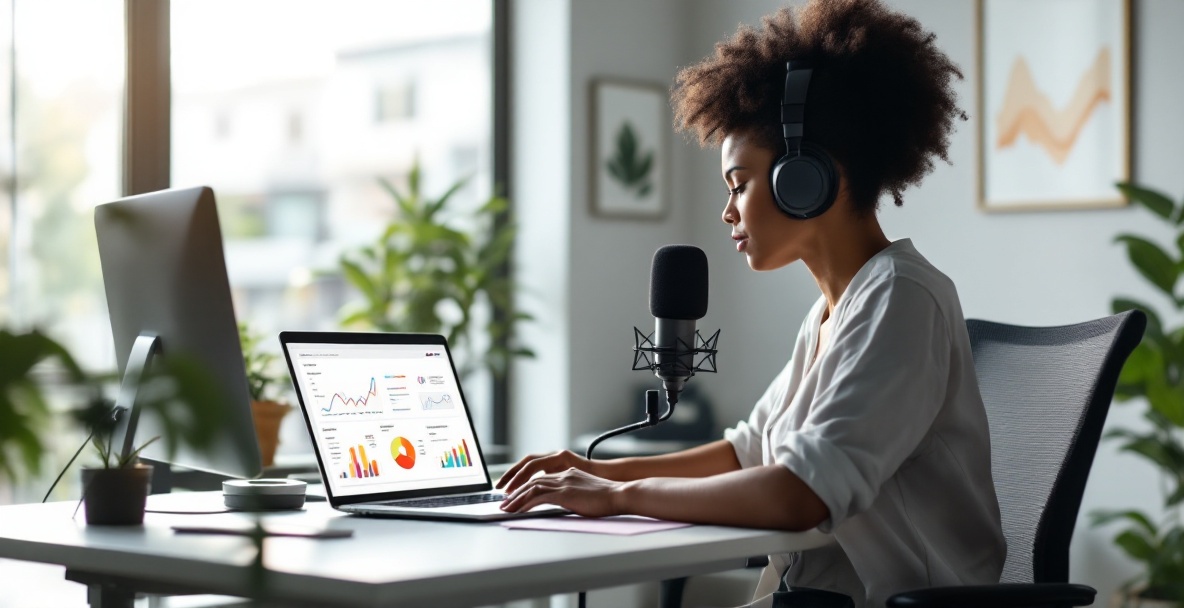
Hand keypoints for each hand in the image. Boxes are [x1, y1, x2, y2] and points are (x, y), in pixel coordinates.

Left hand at [499, 467, 624, 517]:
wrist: (619, 495)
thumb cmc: (607, 498)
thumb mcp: (585, 493)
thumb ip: (572, 494)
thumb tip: (563, 503)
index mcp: (568, 474)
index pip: (540, 478)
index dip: (525, 486)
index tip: (515, 495)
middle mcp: (563, 475)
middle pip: (532, 481)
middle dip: (515, 492)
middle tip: (503, 502)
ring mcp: (563, 482)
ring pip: (532, 488)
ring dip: (516, 499)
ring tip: (506, 508)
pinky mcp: (564, 493)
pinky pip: (539, 497)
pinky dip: (526, 503)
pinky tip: (519, 510)